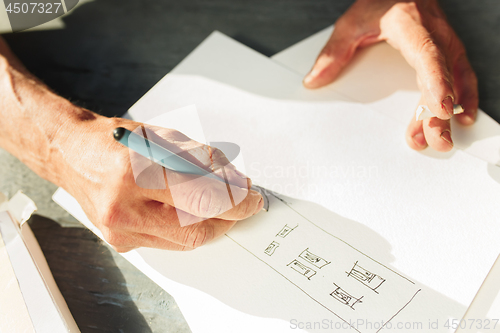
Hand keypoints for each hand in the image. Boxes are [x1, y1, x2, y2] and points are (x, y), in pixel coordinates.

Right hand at [0, 37, 262, 251]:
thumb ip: (205, 161)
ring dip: (210, 223)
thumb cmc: (118, 141)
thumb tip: (238, 183)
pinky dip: (187, 227)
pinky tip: (187, 210)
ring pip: (186, 240)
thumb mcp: (166, 138)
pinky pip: (169, 243)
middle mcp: (124, 206)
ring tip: (216, 202)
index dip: (237, 202)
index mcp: (135, 171)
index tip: (254, 199)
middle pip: (198, 229)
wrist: (73, 155)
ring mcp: (120, 230)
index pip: (203, 198)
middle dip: (229, 218)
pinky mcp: (121, 242)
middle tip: (242, 204)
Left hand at [303, 0, 477, 151]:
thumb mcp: (352, 23)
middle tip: (435, 140)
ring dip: (449, 112)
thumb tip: (314, 79)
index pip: (429, 57)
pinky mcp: (449, 53)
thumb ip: (334, 52)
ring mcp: (446, 45)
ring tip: (438, 140)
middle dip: (440, 113)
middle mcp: (436, 37)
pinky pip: (462, 77)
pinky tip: (461, 118)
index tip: (440, 108)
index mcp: (413, 27)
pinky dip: (464, 98)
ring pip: (456, 81)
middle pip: (444, 78)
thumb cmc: (382, 3)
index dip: (437, 84)